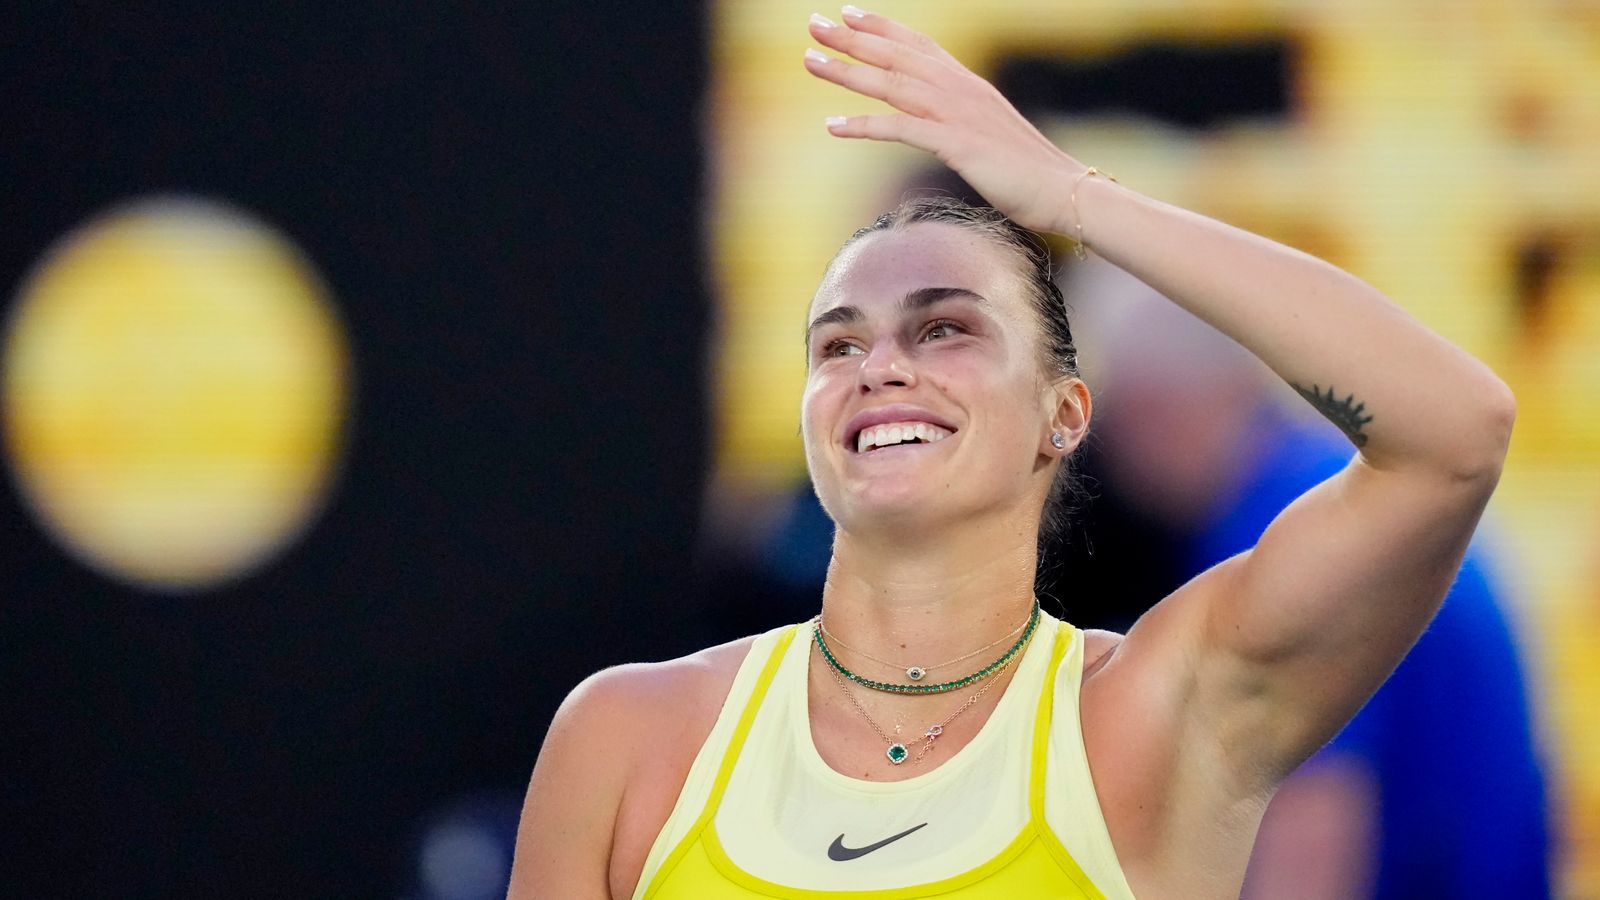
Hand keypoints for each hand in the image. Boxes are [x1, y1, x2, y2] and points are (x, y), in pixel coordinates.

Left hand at [803, 7, 1086, 234]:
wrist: (1064, 190)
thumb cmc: (1028, 173)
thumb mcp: (989, 136)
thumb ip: (963, 122)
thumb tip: (942, 127)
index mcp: (968, 86)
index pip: (919, 46)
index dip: (883, 28)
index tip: (850, 14)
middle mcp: (961, 90)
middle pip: (897, 56)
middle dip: (853, 38)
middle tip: (814, 23)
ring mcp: (958, 114)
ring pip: (892, 83)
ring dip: (848, 72)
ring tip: (810, 61)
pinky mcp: (956, 143)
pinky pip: (900, 128)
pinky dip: (863, 125)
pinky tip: (832, 125)